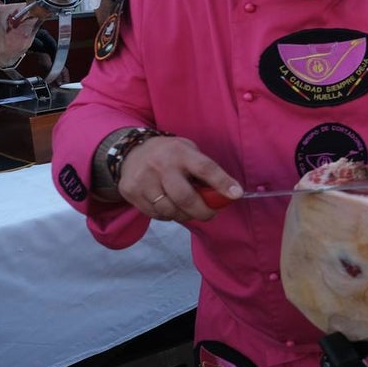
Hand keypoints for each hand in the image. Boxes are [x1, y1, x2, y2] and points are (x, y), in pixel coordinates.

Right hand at [119, 135, 241, 222]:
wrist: (132, 151)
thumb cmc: (170, 154)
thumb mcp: (189, 152)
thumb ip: (204, 171)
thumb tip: (225, 194)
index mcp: (180, 152)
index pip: (204, 168)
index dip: (222, 182)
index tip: (236, 194)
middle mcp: (161, 165)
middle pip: (185, 197)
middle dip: (202, 211)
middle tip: (210, 214)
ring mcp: (143, 180)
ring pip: (169, 210)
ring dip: (184, 215)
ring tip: (188, 209)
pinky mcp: (131, 192)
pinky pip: (156, 214)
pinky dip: (168, 215)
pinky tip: (170, 206)